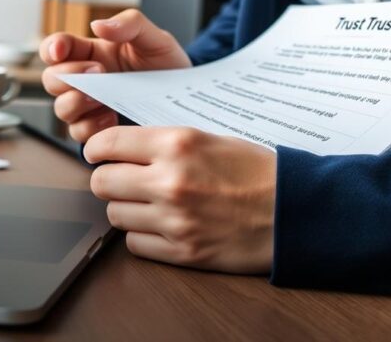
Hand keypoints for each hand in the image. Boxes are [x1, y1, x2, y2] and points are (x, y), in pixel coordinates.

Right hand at [39, 9, 189, 141]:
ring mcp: (89, 108)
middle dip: (67, 76)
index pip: (55, 48)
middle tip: (96, 72)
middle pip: (51, 80)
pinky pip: (79, 134)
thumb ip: (130, 23)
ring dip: (76, 103)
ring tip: (101, 99)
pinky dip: (92, 127)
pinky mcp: (99, 131)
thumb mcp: (155, 38)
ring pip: (61, 109)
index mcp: (90, 53)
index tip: (60, 50)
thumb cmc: (168, 66)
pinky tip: (112, 119)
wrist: (187, 99)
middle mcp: (85, 81)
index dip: (51, 47)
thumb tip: (98, 25)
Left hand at [85, 126, 276, 273]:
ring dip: (125, 209)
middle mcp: (170, 181)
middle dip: (107, 180)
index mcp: (177, 144)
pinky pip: (135, 245)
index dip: (96, 149)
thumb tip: (122, 146)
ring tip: (145, 204)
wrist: (295, 210)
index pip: (108, 144)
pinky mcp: (183, 251)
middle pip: (102, 182)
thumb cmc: (257, 171)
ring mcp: (175, 219)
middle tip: (121, 180)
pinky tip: (159, 226)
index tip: (98, 154)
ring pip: (115, 215)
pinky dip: (141, 236)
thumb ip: (164, 142)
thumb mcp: (208, 138)